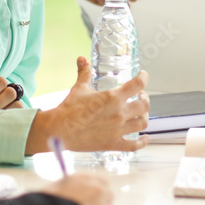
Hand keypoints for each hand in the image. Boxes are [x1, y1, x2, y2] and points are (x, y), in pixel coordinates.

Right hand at [26, 56, 149, 154]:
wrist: (60, 130)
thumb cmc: (69, 109)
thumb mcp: (79, 88)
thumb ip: (84, 73)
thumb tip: (82, 59)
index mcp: (113, 97)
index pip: (137, 84)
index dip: (144, 78)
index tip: (144, 76)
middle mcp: (119, 113)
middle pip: (144, 105)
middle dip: (144, 99)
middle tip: (140, 96)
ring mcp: (118, 130)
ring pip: (142, 123)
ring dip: (145, 116)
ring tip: (141, 113)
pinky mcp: (113, 143)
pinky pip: (134, 145)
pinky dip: (142, 142)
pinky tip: (145, 138)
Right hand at [41, 173, 114, 204]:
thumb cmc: (49, 201)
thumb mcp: (59, 186)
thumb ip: (74, 186)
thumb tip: (78, 190)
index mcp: (86, 178)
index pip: (102, 180)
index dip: (97, 188)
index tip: (93, 195)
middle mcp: (97, 190)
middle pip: (108, 195)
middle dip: (102, 201)